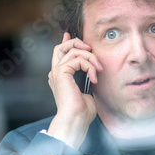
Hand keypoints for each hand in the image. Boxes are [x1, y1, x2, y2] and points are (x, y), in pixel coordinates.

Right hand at [47, 32, 102, 148]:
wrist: (75, 120)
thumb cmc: (82, 112)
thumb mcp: (87, 91)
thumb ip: (87, 78)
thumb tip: (93, 69)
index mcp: (60, 77)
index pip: (60, 54)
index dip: (66, 42)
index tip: (71, 34)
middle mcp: (56, 73)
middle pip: (62, 47)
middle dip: (77, 43)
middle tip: (91, 49)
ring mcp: (56, 72)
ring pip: (74, 51)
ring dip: (91, 58)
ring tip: (98, 71)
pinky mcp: (60, 72)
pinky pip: (78, 59)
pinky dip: (89, 66)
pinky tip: (94, 78)